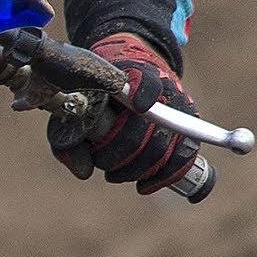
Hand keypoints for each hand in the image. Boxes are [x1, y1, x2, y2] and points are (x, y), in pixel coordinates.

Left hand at [49, 32, 199, 194]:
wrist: (129, 70)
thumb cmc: (96, 93)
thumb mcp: (76, 107)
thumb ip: (69, 138)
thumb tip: (84, 172)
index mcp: (133, 72)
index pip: (145, 81)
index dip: (143, 93)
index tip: (138, 105)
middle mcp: (162, 89)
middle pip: (145, 130)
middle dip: (118, 154)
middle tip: (101, 160)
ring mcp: (178, 109)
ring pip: (162, 149)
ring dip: (134, 170)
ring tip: (113, 173)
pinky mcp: (188, 128)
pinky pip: (185, 158)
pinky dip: (164, 177)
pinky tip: (143, 186)